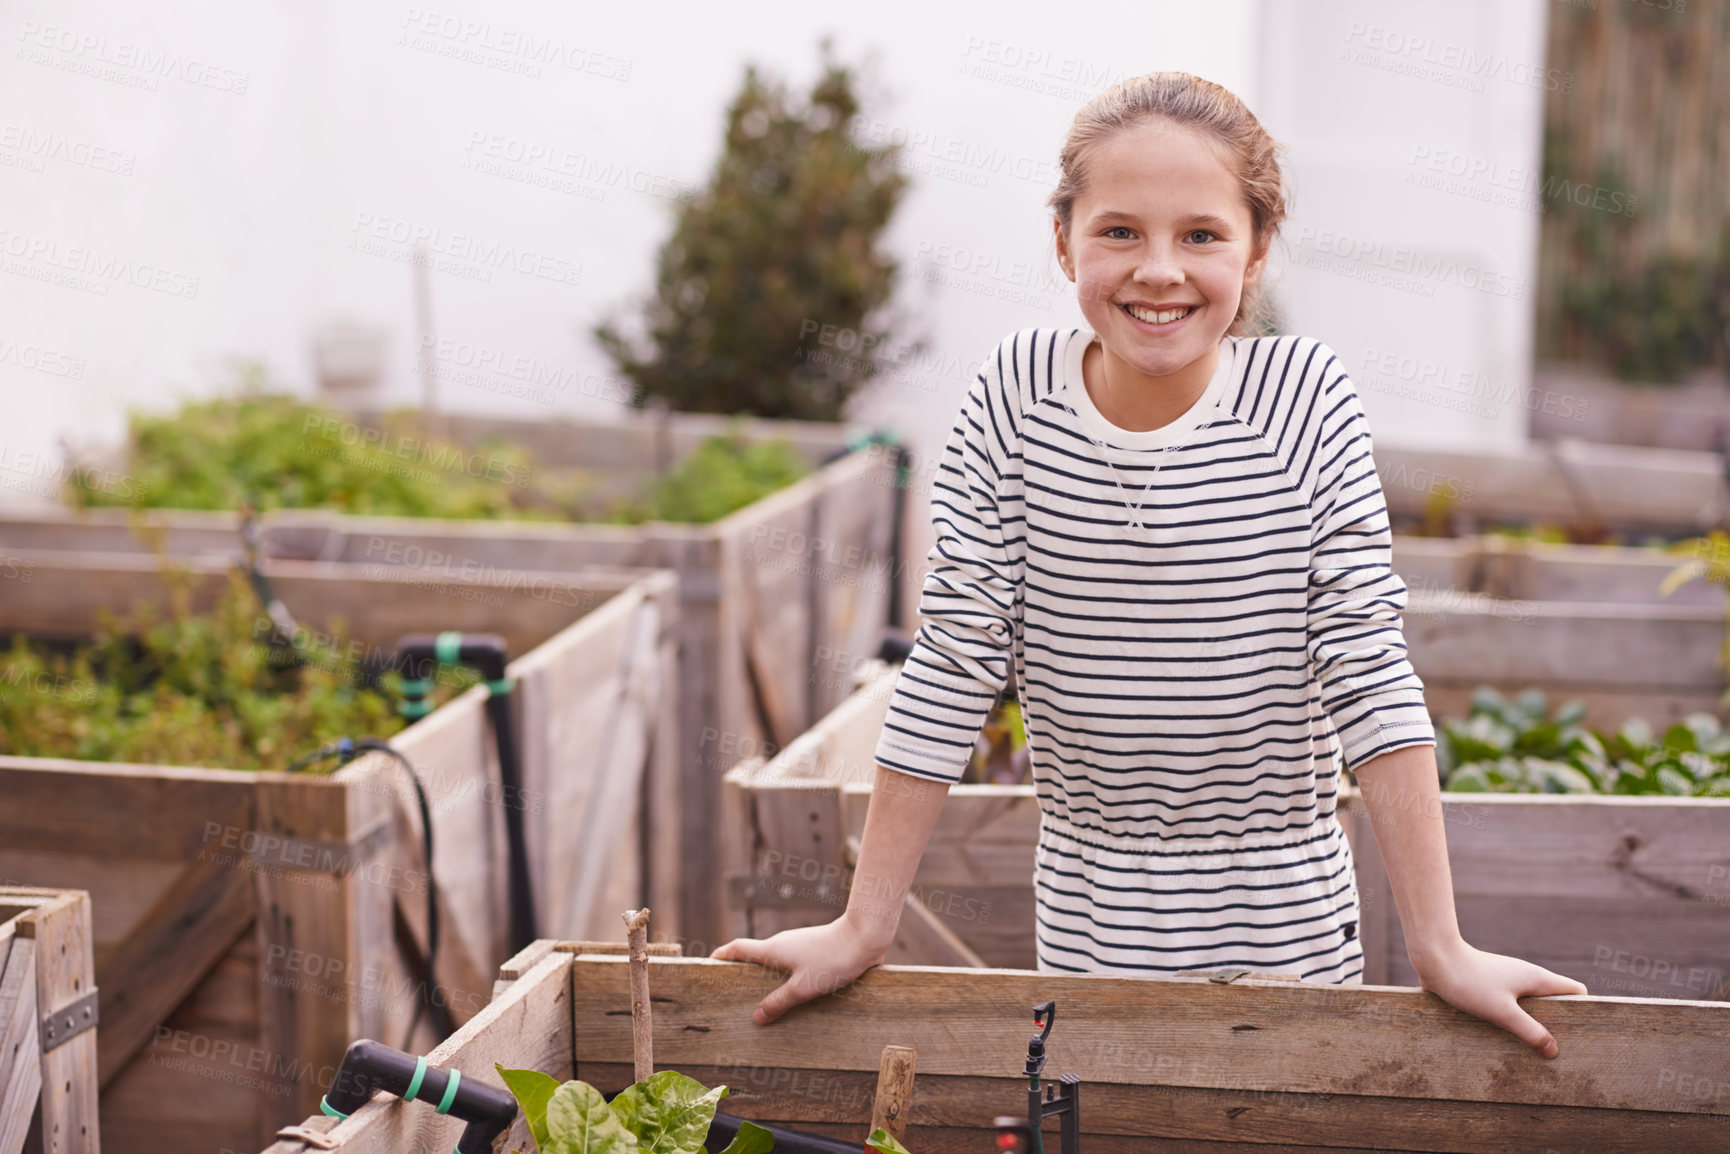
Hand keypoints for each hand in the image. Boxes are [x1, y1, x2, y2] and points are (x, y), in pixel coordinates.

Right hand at [710, 916, 887, 1024]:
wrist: (865, 936)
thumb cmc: (833, 958)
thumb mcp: (803, 987)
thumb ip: (779, 1002)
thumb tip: (756, 1016)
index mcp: (772, 950)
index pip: (737, 949)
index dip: (721, 956)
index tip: (708, 965)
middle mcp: (782, 945)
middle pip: (754, 957)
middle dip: (741, 974)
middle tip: (730, 996)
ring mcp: (799, 947)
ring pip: (775, 963)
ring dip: (765, 979)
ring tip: (760, 1003)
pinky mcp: (815, 952)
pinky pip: (792, 966)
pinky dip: (784, 979)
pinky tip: (792, 997)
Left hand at [1411, 940, 1588, 1057]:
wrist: (1435, 958)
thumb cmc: (1470, 982)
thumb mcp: (1503, 1012)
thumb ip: (1530, 1031)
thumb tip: (1554, 1051)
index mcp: (1537, 978)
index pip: (1575, 991)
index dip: (1584, 1010)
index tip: (1582, 1035)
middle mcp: (1526, 977)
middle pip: (1554, 1001)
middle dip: (1557, 1024)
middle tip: (1557, 1052)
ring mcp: (1507, 981)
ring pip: (1530, 1005)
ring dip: (1532, 1024)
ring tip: (1532, 1051)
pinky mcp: (1489, 986)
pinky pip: (1509, 1005)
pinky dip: (1512, 1020)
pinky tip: (1505, 1039)